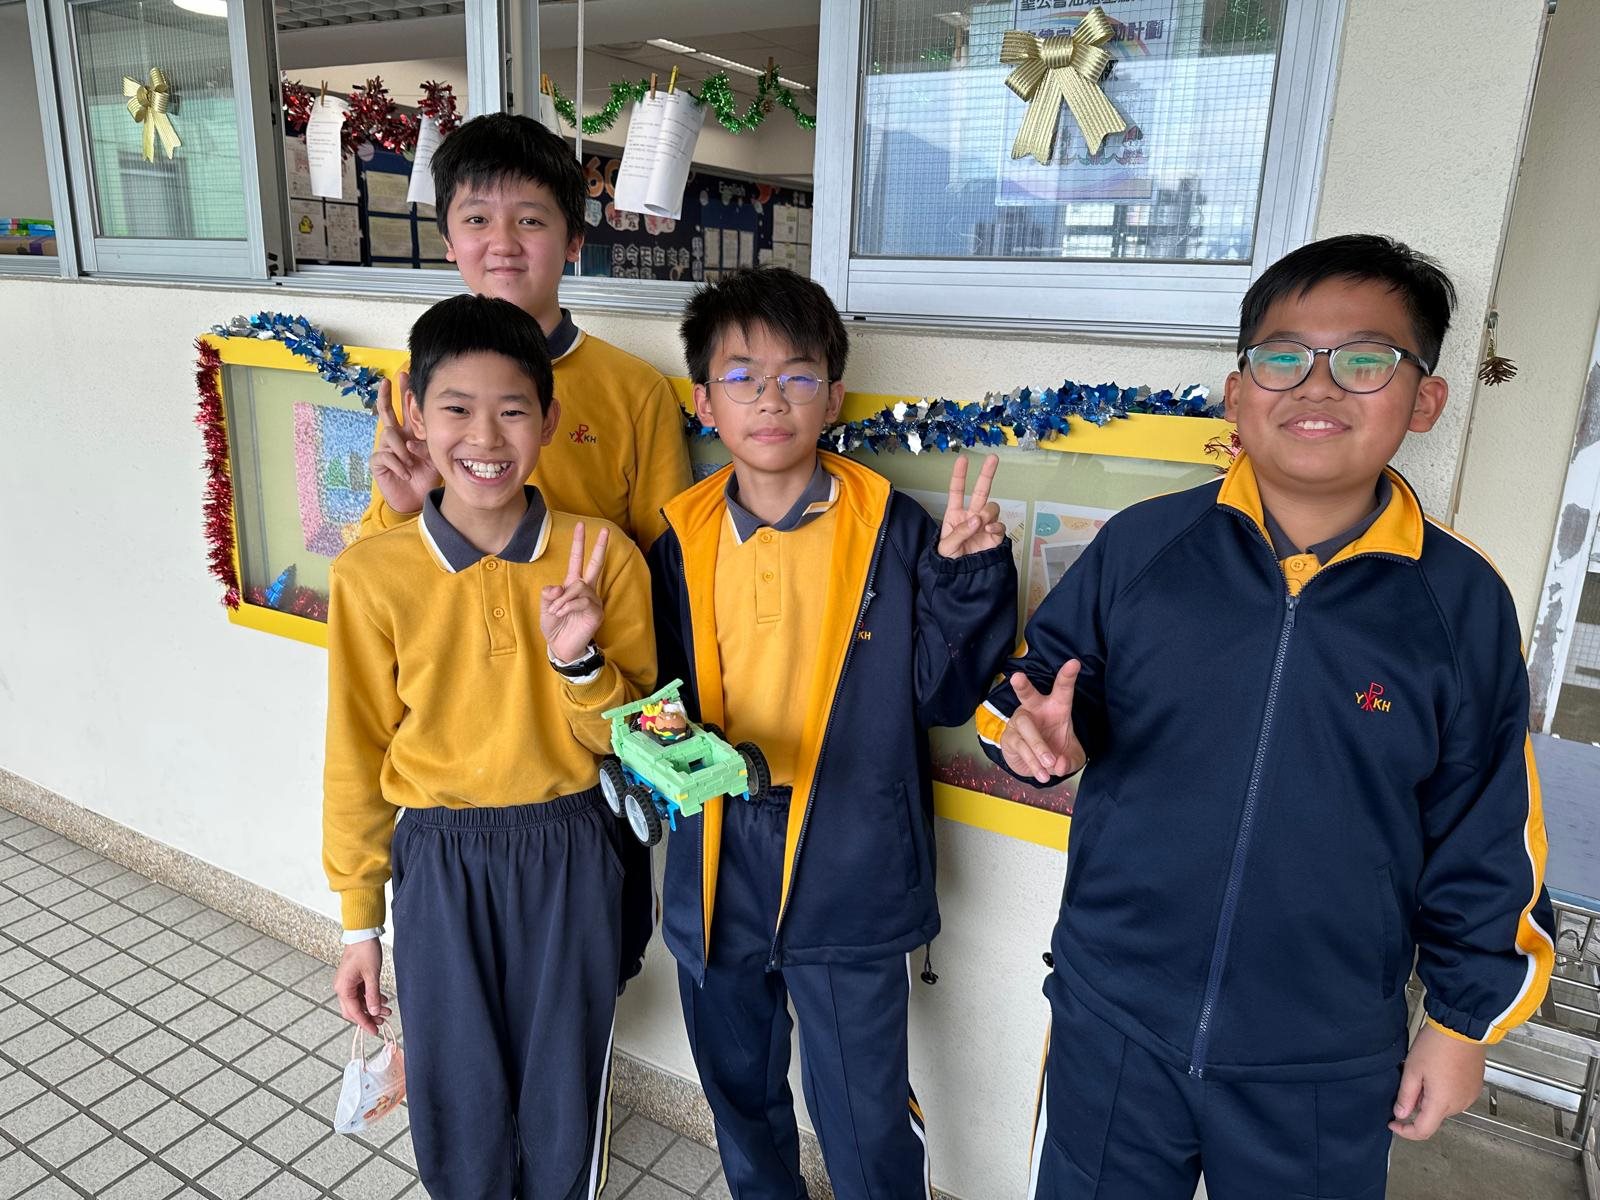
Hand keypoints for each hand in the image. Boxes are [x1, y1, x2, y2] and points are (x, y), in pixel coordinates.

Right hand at [333, 939, 389, 1034]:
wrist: (362, 934)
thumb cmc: (365, 950)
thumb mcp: (372, 975)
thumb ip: (373, 995)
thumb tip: (374, 1011)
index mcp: (343, 988)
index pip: (354, 1012)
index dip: (365, 1023)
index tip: (375, 1031)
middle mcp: (342, 987)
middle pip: (354, 1010)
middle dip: (368, 1016)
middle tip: (383, 1021)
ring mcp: (347, 983)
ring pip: (358, 1002)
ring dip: (371, 1007)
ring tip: (387, 1011)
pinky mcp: (352, 979)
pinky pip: (361, 994)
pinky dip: (370, 998)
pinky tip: (383, 999)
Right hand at [370, 371, 438, 514]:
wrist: (415, 498)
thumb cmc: (425, 476)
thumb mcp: (433, 457)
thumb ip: (427, 444)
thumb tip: (414, 439)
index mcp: (410, 433)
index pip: (407, 410)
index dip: (406, 394)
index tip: (406, 375)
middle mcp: (396, 437)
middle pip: (387, 411)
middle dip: (388, 395)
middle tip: (388, 381)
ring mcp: (385, 448)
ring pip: (390, 434)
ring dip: (403, 449)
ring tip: (411, 464)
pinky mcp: (378, 462)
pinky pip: (386, 455)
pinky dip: (399, 465)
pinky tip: (406, 473)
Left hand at [541, 521, 608, 663]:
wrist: (561, 647)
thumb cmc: (555, 627)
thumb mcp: (545, 608)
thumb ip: (549, 594)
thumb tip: (558, 587)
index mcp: (572, 586)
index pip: (577, 560)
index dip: (578, 543)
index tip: (581, 525)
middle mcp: (586, 590)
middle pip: (595, 564)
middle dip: (599, 546)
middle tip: (605, 529)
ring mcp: (593, 600)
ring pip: (579, 586)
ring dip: (563, 599)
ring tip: (556, 611)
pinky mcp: (596, 612)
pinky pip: (582, 600)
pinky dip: (568, 606)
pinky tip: (562, 613)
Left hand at [938, 453, 1005, 557]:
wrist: (960, 579)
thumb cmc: (949, 562)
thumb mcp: (946, 547)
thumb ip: (959, 532)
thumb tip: (976, 519)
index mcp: (955, 515)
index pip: (957, 491)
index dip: (960, 475)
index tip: (963, 459)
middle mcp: (971, 517)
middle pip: (981, 491)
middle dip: (987, 474)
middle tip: (993, 458)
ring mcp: (984, 526)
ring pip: (992, 507)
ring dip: (988, 512)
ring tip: (981, 523)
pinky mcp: (995, 537)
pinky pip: (1000, 526)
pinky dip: (996, 527)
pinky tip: (988, 532)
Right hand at [999, 661, 1087, 782]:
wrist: (1036, 764)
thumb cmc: (1056, 750)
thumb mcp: (1071, 757)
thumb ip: (1068, 761)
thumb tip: (1057, 764)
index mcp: (1056, 707)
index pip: (1062, 689)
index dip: (1067, 676)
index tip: (1074, 663)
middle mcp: (1035, 710)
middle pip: (1027, 695)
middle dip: (1023, 686)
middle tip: (1017, 677)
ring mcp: (1020, 723)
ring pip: (1026, 729)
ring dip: (1039, 746)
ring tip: (1049, 763)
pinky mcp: (1010, 738)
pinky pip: (1021, 748)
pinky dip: (1034, 763)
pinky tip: (1042, 773)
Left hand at [1389, 1024, 1485, 1139]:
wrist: (1462, 1029)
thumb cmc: (1438, 1045)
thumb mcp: (1412, 1070)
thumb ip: (1405, 1096)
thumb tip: (1400, 1113)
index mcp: (1442, 1103)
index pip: (1423, 1130)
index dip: (1405, 1131)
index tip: (1394, 1123)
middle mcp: (1459, 1104)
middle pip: (1433, 1116)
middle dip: (1417, 1104)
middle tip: (1411, 1079)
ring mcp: (1469, 1096)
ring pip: (1444, 1106)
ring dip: (1431, 1097)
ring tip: (1426, 1071)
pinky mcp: (1474, 1087)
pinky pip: (1455, 1097)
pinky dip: (1444, 1091)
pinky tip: (1439, 1071)